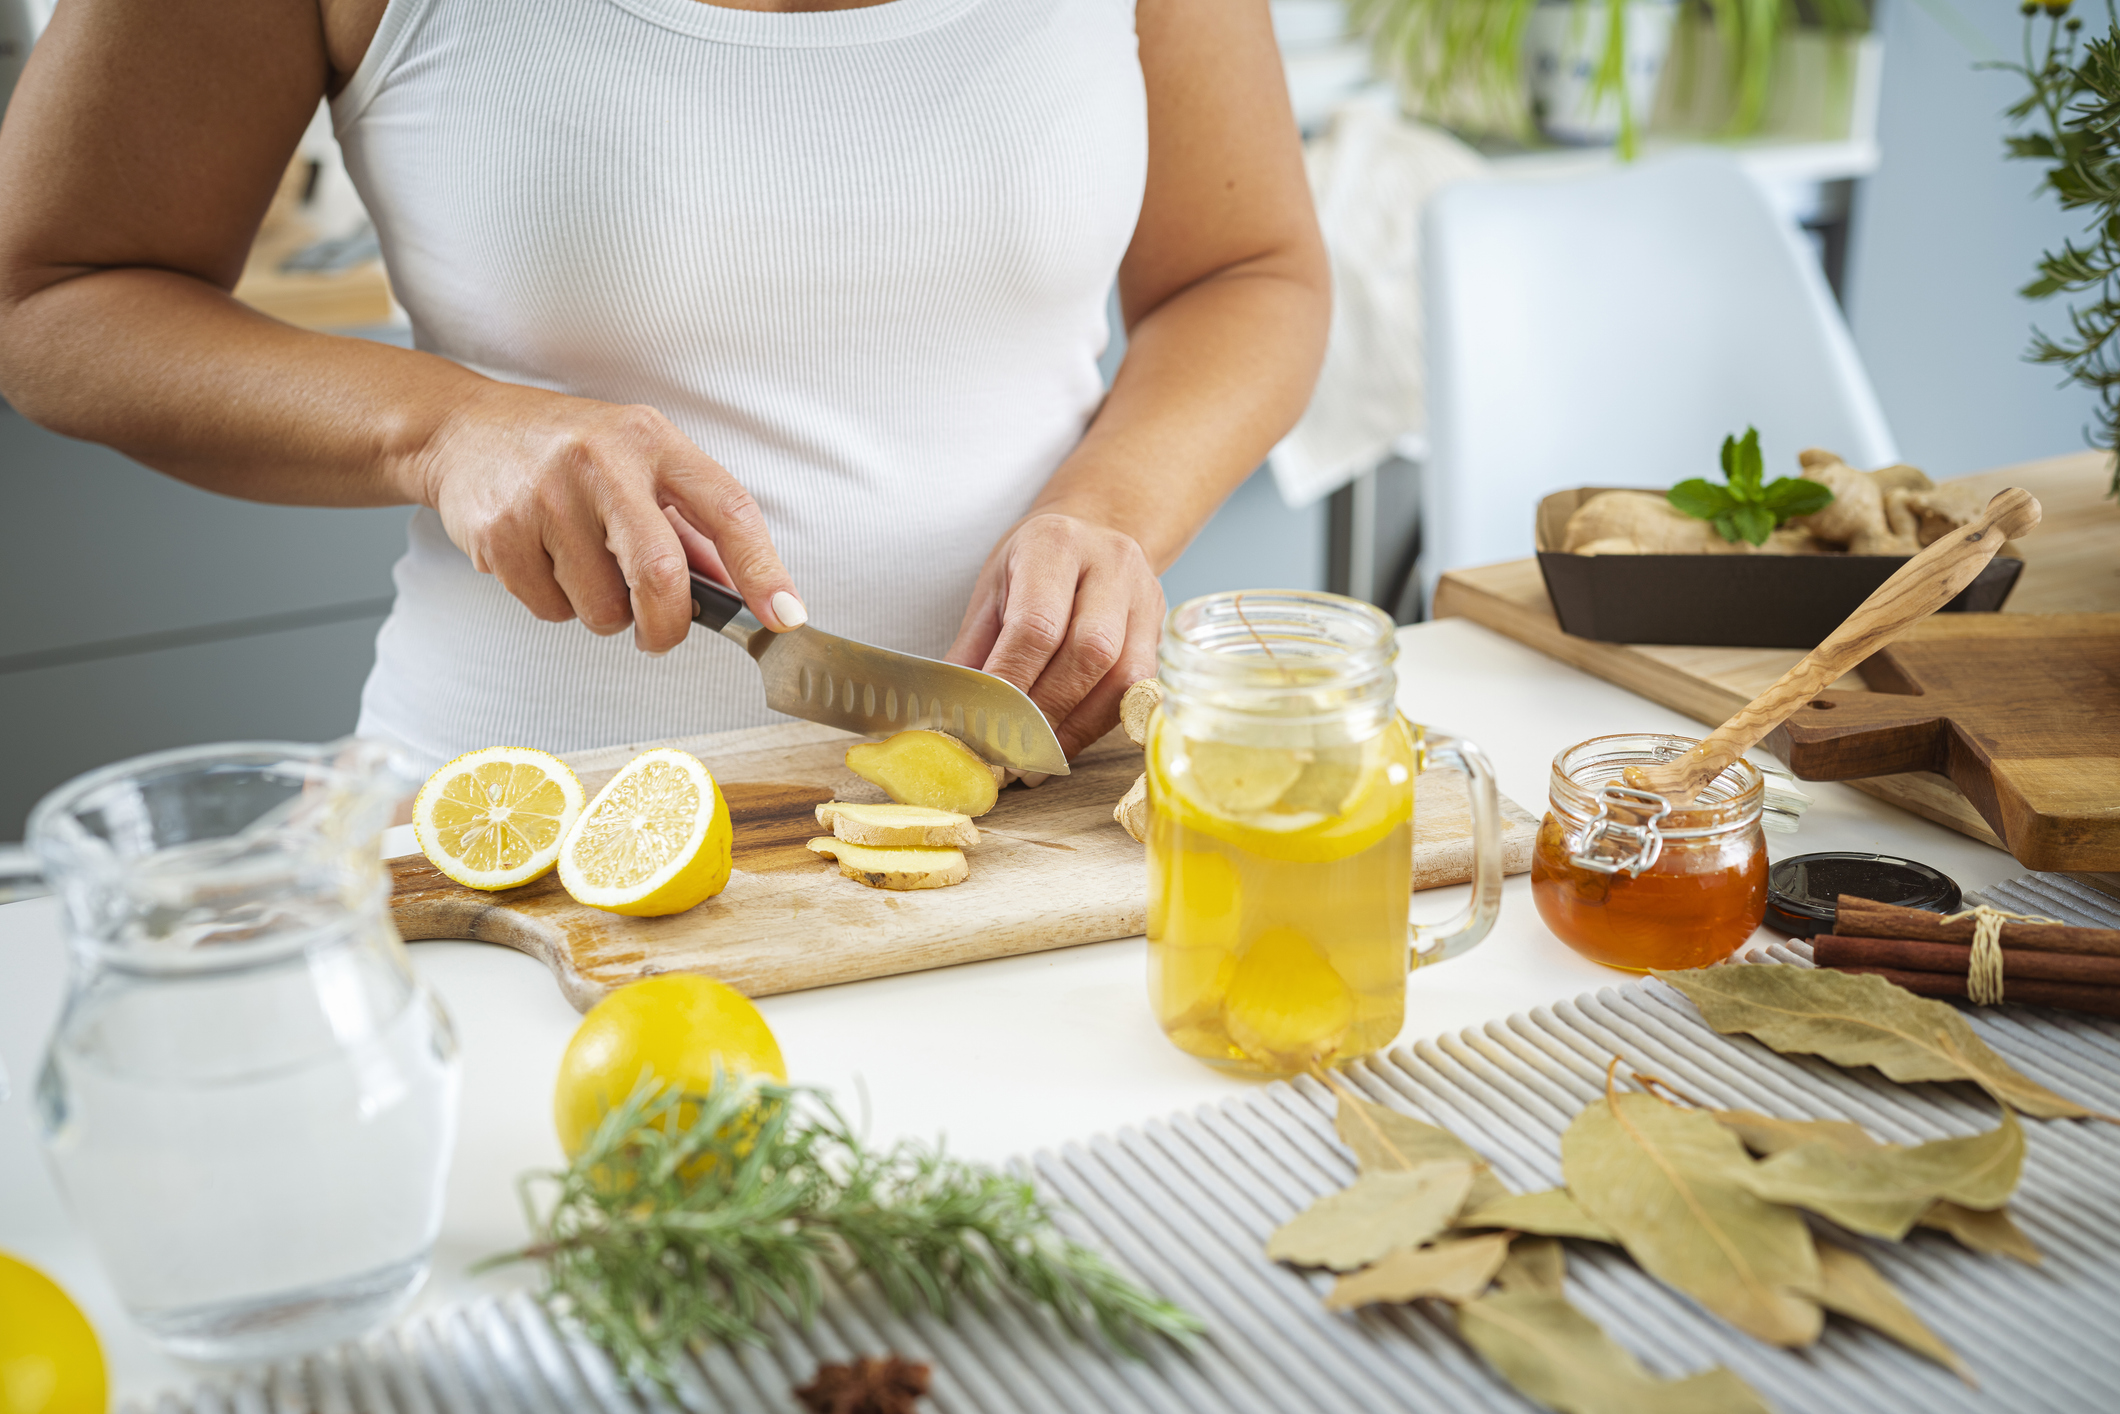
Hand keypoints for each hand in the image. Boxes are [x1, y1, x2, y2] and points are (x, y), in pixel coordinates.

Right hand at [409, 382, 804, 651]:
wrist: (463, 430)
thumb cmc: (566, 451)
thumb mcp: (638, 462)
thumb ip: (690, 525)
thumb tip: (743, 591)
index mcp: (652, 441)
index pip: (727, 510)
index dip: (763, 571)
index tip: (785, 616)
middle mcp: (602, 462)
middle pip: (660, 575)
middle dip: (669, 625)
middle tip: (661, 633)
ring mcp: (547, 497)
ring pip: (603, 608)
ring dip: (604, 613)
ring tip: (583, 566)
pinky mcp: (501, 533)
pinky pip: (551, 610)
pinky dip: (556, 605)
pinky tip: (542, 560)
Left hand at [946, 512, 1164, 760]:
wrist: (1097, 531)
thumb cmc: (1035, 564)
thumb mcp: (993, 590)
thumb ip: (974, 650)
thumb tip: (949, 716)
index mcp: (1055, 544)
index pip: (1036, 624)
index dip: (1011, 683)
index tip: (984, 728)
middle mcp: (1112, 564)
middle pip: (1088, 652)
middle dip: (1045, 713)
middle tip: (1008, 754)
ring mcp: (1146, 597)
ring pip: (1123, 677)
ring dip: (1076, 727)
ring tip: (1036, 759)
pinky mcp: (1163, 630)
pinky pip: (1139, 690)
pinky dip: (1099, 723)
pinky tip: (1067, 741)